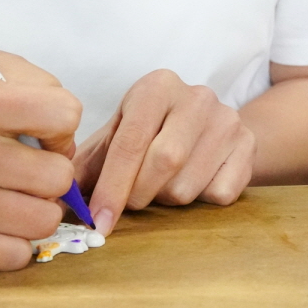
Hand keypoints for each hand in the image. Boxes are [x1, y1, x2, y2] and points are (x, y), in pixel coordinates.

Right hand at [0, 51, 82, 270]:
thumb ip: (46, 90)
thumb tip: (64, 146)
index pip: (64, 115)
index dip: (60, 129)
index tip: (39, 136)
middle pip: (60, 176)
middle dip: (51, 175)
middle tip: (26, 173)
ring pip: (45, 219)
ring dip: (37, 211)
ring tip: (14, 198)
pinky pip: (18, 255)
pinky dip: (14, 243)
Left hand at [75, 69, 255, 234]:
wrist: (209, 125)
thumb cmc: (151, 134)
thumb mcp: (116, 137)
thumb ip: (87, 165)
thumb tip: (59, 202)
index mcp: (157, 86)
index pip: (131, 142)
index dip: (111, 187)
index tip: (98, 221)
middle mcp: (197, 96)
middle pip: (164, 163)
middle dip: (139, 195)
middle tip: (132, 203)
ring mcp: (228, 120)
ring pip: (188, 185)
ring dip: (167, 200)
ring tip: (164, 185)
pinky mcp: (249, 145)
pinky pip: (219, 194)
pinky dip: (201, 201)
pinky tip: (194, 182)